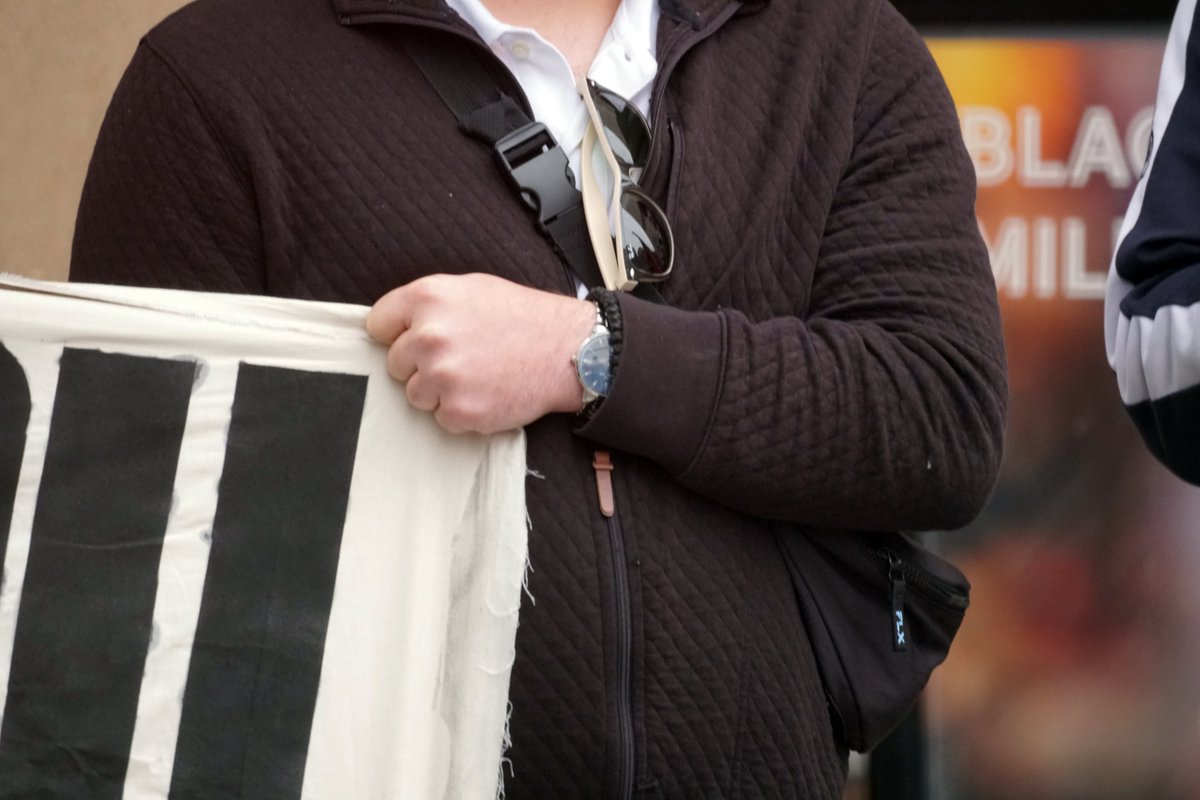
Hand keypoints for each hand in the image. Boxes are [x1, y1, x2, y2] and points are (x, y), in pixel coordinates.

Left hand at [366, 273, 595, 433]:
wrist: (565, 351)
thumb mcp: (471, 289)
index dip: (398, 333)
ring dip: (439, 391)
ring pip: (415, 394)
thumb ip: (428, 306)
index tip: (415, 338)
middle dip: (420, 364)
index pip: (378, 324)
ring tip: (476, 375)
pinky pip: (441, 418)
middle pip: (395, 363)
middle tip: (460, 357)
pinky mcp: (459, 410)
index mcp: (429, 298)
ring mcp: (443, 376)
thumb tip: (395, 327)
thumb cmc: (522, 319)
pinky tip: (486, 392)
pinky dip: (461, 412)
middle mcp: (429, 336)